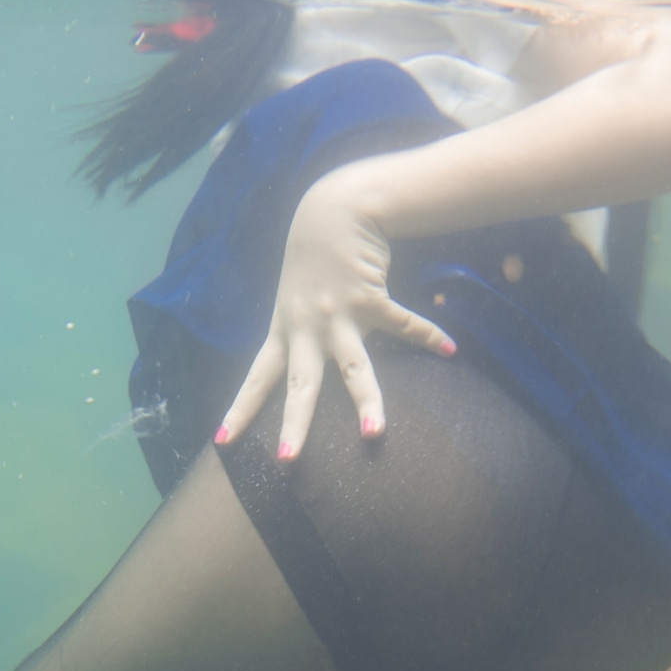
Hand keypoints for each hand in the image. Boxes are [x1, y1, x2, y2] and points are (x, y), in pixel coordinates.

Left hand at [214, 168, 455, 462]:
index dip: (241, 410)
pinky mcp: (369, 297)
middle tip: (286, 460)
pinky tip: (448, 348)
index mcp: (284, 331)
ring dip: (367, 401)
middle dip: (295, 423)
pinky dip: (427, 335)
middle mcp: (306, 328)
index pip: (257, 378)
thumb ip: (298, 334)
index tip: (222, 441)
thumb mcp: (293, 300)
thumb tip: (303, 370)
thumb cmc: (311, 260)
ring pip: (353, 368)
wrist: (330, 210)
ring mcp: (338, 315)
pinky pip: (402, 323)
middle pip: (300, 385)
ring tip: (374, 434)